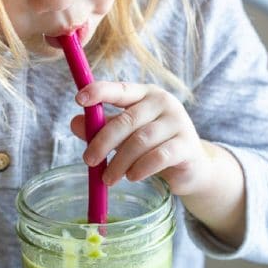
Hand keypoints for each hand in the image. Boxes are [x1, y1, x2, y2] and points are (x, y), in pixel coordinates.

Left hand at [71, 81, 246, 244]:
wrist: (192, 165)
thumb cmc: (155, 145)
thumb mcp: (126, 134)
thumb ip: (103, 127)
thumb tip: (75, 123)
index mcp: (146, 94)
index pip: (121, 89)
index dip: (100, 91)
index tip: (78, 99)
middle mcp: (164, 103)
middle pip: (127, 120)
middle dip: (103, 142)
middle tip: (89, 161)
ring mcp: (178, 123)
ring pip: (141, 141)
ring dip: (120, 162)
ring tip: (109, 178)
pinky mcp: (187, 146)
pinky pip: (158, 157)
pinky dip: (141, 168)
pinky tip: (132, 177)